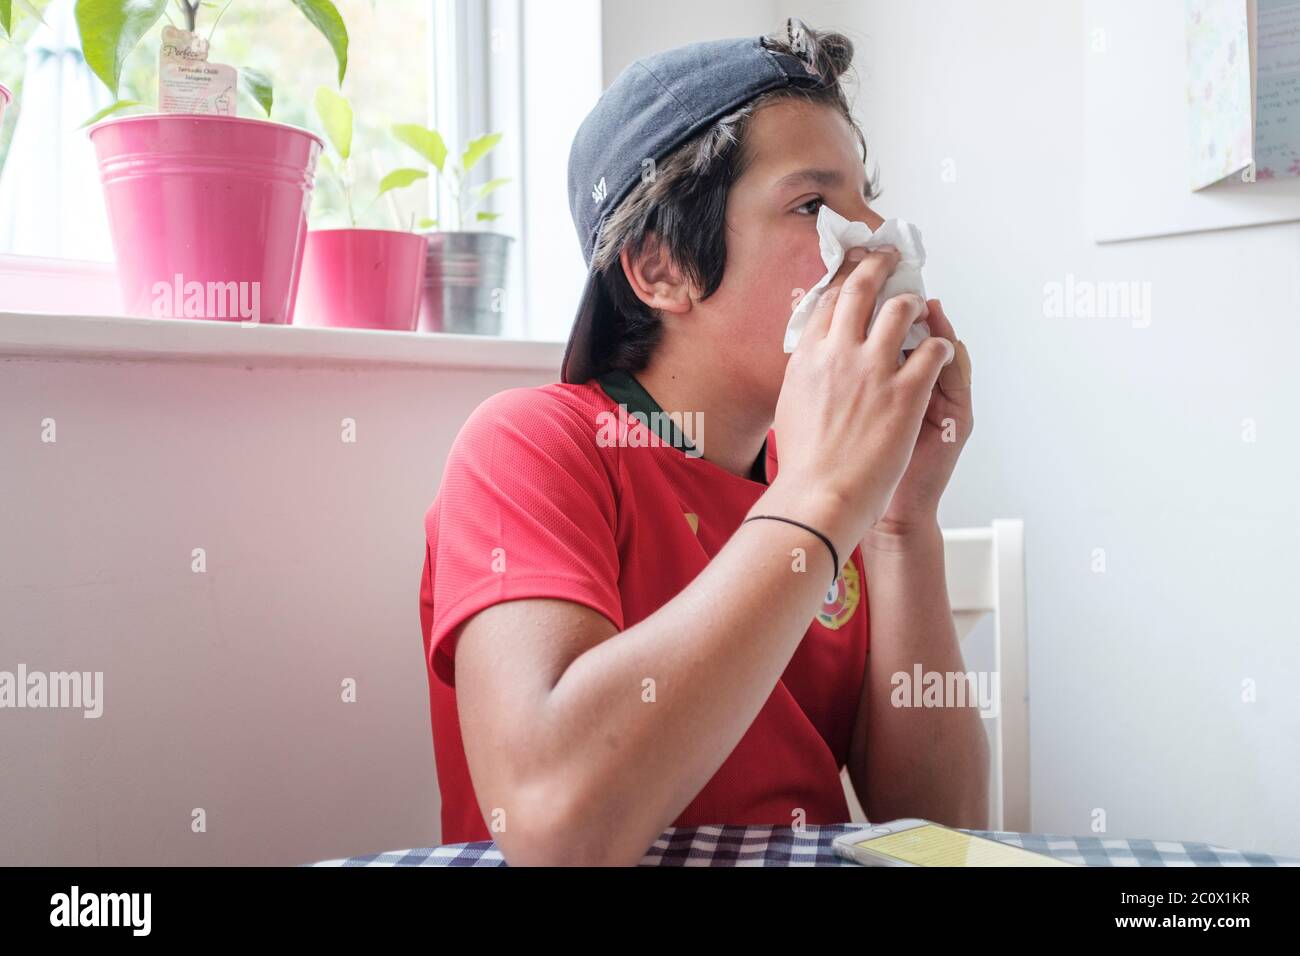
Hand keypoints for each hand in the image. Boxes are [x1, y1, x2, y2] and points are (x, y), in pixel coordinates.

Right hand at [770, 247, 958, 564]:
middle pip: (862, 291)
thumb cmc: (803, 464)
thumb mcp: (790, 405)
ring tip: (921, 307)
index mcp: (808, 357)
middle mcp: (839, 354)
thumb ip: (804, 373)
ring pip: (900, 313)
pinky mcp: (905, 393)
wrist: (819, 497)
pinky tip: (940, 350)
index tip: (854, 269)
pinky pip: (931, 352)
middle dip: (879, 267)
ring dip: (914, 305)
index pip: (829, 301)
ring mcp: (874, 371)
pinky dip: (939, 346)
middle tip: (890, 258)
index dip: (845, 279)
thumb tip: (809, 355)